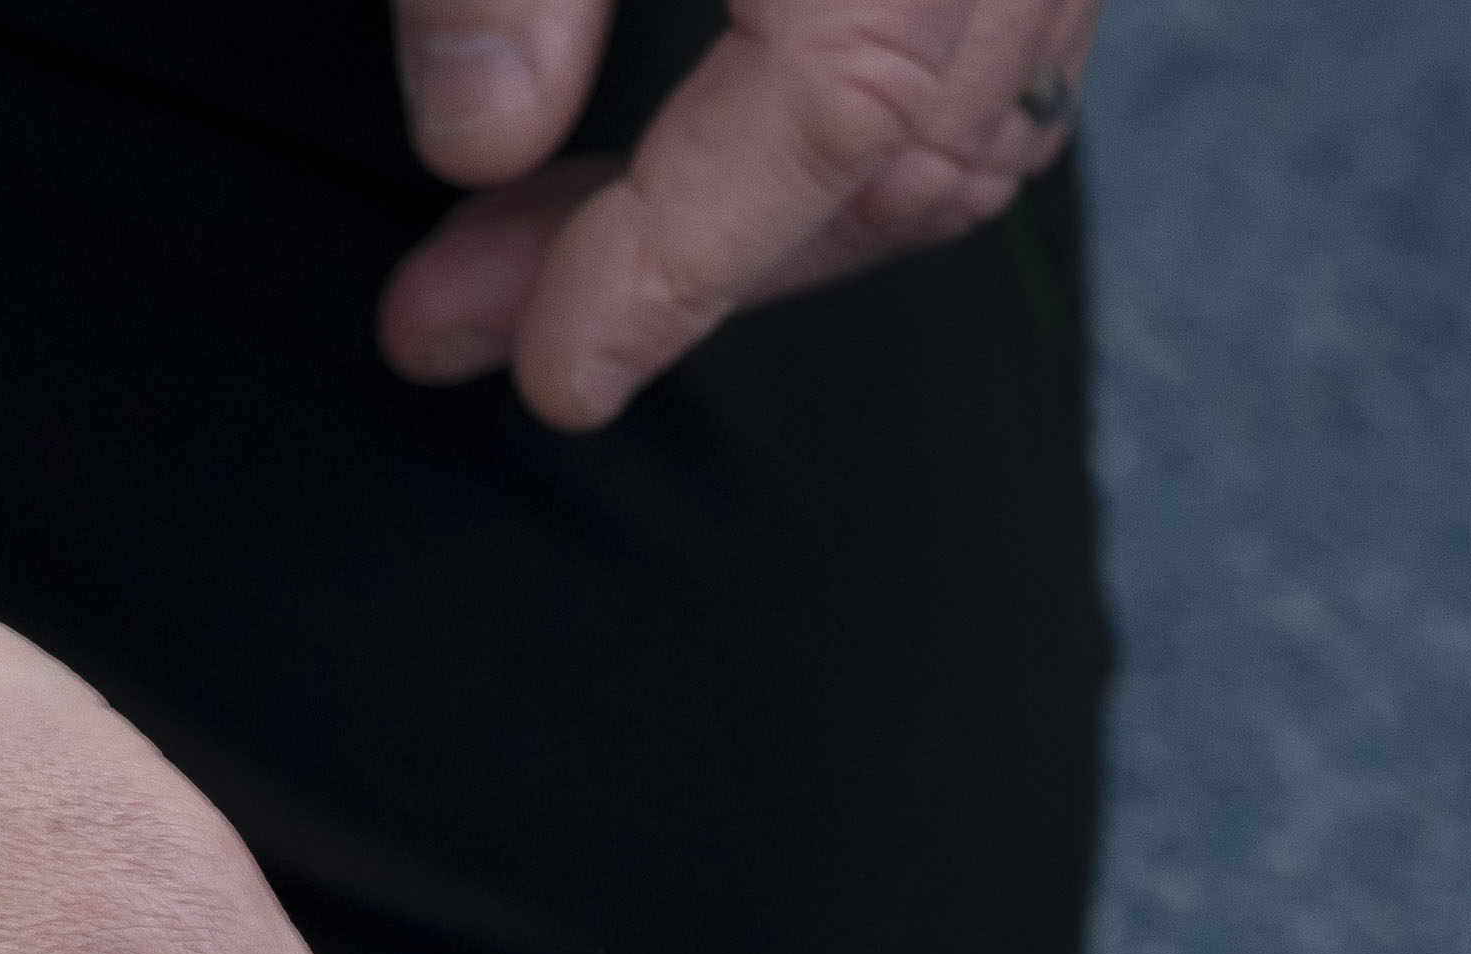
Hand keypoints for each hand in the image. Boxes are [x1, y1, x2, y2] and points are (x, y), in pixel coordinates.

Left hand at [376, 0, 1094, 429]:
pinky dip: (863, 151)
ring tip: (569, 262)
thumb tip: (478, 141)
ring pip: (965, 137)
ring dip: (771, 228)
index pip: (832, 107)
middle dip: (687, 267)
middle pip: (900, 151)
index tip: (547, 366)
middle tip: (472, 309)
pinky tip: (713, 171)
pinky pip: (998, 70)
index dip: (678, 257)